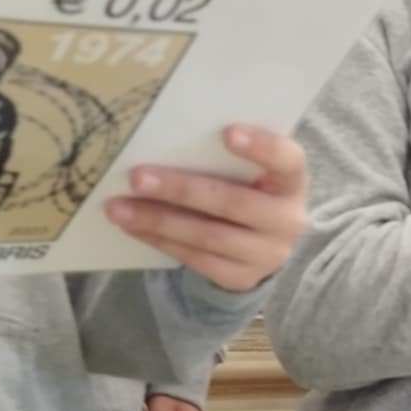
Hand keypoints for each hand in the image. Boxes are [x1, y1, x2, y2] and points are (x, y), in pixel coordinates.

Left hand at [106, 125, 307, 292]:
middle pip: (234, 203)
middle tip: (137, 176)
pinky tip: (133, 227)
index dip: (261, 147)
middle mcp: (287, 219)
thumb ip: (227, 155)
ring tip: (118, 207)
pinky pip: (196, 259)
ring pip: (208, 237)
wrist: (263, 243)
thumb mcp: (252, 169)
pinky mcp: (241, 278)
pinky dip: (160, 241)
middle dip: (181, 189)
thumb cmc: (249, 188)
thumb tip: (167, 134)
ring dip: (158, 220)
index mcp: (292, 180)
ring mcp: (266, 254)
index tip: (226, 132)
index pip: (287, 159)